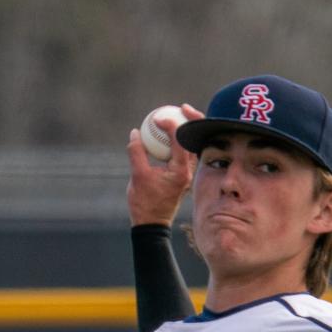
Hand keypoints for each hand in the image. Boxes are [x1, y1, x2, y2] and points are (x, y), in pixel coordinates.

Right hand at [126, 102, 202, 226]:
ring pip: (192, 146)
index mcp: (181, 171)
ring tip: (178, 114)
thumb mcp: (137, 175)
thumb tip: (135, 132)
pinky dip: (179, 141)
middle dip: (192, 121)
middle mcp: (189, 171)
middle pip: (195, 140)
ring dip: (186, 130)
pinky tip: (169, 133)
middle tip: (181, 107)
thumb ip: (136, 152)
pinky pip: (184, 153)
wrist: (151, 224)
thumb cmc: (145, 203)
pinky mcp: (182, 175)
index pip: (181, 141)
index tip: (157, 119)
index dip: (171, 125)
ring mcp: (187, 173)